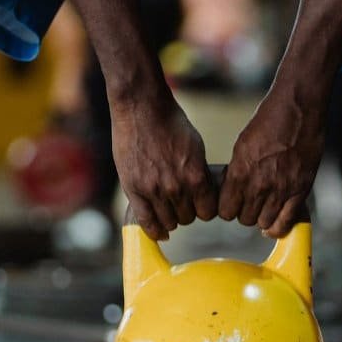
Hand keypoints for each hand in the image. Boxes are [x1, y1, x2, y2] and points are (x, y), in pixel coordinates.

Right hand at [112, 93, 216, 240]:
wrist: (141, 109)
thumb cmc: (170, 123)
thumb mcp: (196, 147)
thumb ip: (198, 173)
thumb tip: (203, 193)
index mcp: (196, 176)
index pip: (207, 211)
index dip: (204, 208)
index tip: (200, 205)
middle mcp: (176, 187)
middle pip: (188, 218)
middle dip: (187, 212)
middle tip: (182, 203)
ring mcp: (153, 190)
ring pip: (169, 222)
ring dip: (170, 219)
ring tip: (168, 210)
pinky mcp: (134, 190)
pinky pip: (146, 221)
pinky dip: (154, 230)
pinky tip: (158, 232)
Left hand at [221, 92, 324, 236]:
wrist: (299, 109)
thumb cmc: (269, 121)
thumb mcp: (243, 144)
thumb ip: (238, 170)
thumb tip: (232, 189)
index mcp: (241, 172)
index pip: (226, 211)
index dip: (227, 208)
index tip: (231, 203)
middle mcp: (260, 185)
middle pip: (244, 219)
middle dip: (244, 212)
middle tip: (249, 202)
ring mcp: (282, 189)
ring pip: (264, 223)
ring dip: (262, 218)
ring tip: (263, 207)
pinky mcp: (301, 190)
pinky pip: (287, 222)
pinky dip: (279, 226)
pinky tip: (275, 223)